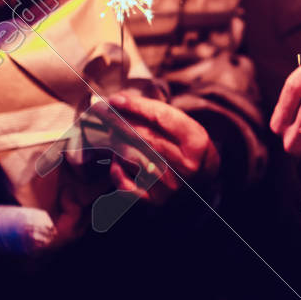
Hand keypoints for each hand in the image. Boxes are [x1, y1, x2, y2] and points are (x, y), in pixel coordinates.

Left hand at [82, 91, 218, 203]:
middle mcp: (185, 165)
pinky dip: (116, 170)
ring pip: (131, 158)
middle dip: (118, 121)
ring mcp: (170, 184)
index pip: (161, 118)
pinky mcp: (156, 200)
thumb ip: (151, 110)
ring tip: (111, 133)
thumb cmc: (183, 143)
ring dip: (116, 143)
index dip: (136, 106)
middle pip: (144, 137)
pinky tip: (116, 160)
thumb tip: (118, 100)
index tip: (114, 99)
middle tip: (99, 110)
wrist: (200, 174)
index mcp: (195, 142)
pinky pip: (125, 184)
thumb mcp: (178, 122)